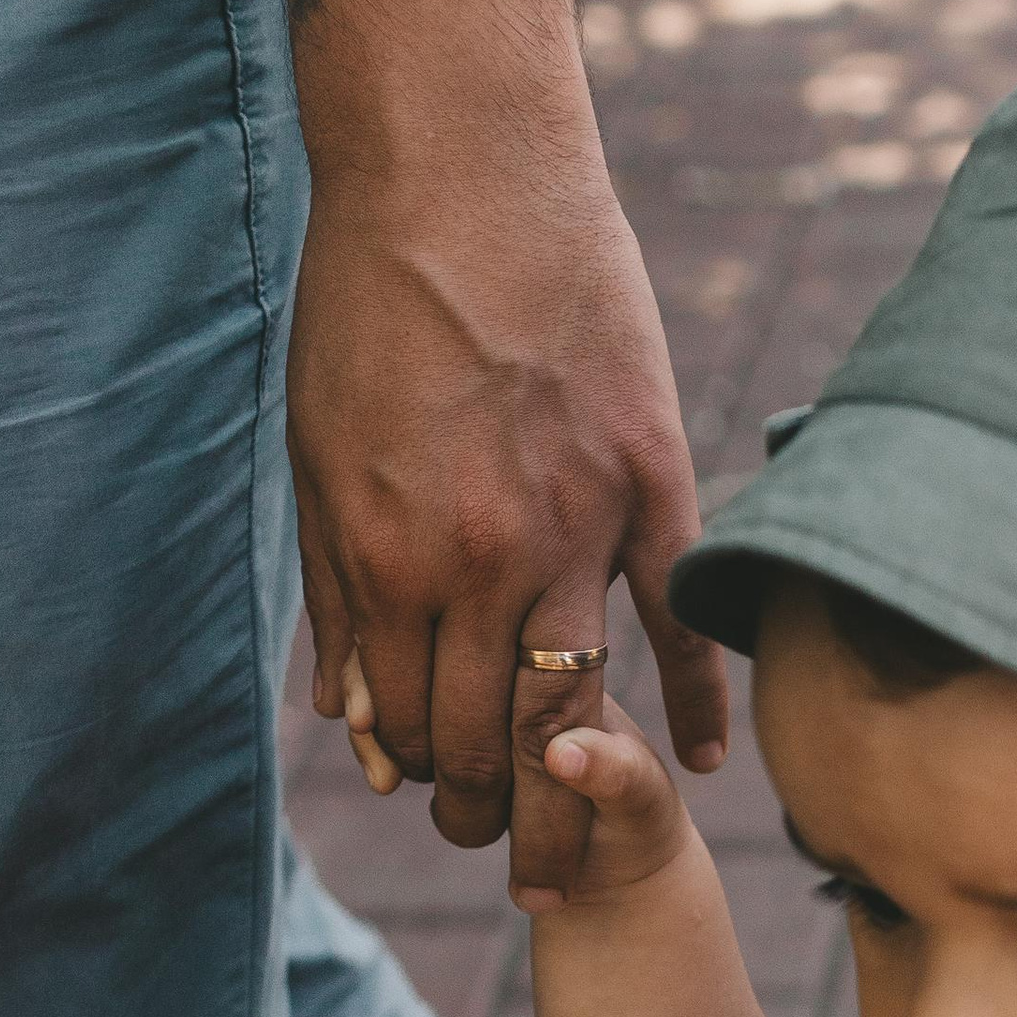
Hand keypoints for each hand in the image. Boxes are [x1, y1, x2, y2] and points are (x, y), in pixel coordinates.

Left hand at [286, 155, 728, 899]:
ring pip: (578, 707)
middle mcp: (480, 562)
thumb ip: (338, 594)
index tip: (433, 795)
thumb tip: (352, 724)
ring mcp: (575, 527)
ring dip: (571, 792)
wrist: (460, 170)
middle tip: (504, 847)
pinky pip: (679, 621)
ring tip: (574, 836)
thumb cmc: (372, 302)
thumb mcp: (321, 455)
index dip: (420, 774)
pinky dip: (690, 702)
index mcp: (387, 557)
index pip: (410, 724)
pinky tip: (696, 763)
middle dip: (492, 812)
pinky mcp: (652, 483)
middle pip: (493, 741)